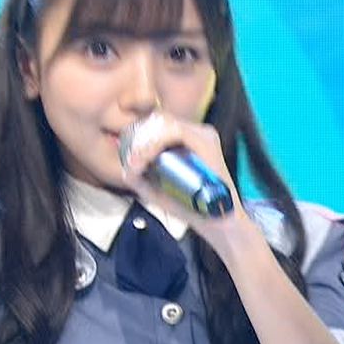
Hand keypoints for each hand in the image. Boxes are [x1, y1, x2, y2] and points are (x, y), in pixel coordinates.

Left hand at [119, 112, 251, 246]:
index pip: (159, 125)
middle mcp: (199, 132)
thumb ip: (141, 180)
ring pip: (165, 123)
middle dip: (140, 138)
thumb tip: (124, 170)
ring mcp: (204, 135)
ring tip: (136, 164)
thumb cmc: (192, 208)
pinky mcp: (206, 142)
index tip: (130, 158)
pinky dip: (155, 145)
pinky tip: (145, 161)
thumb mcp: (160, 190)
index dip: (140, 136)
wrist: (219, 223)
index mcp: (191, 140)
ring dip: (145, 143)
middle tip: (132, 162)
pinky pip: (175, 132)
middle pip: (160, 120)